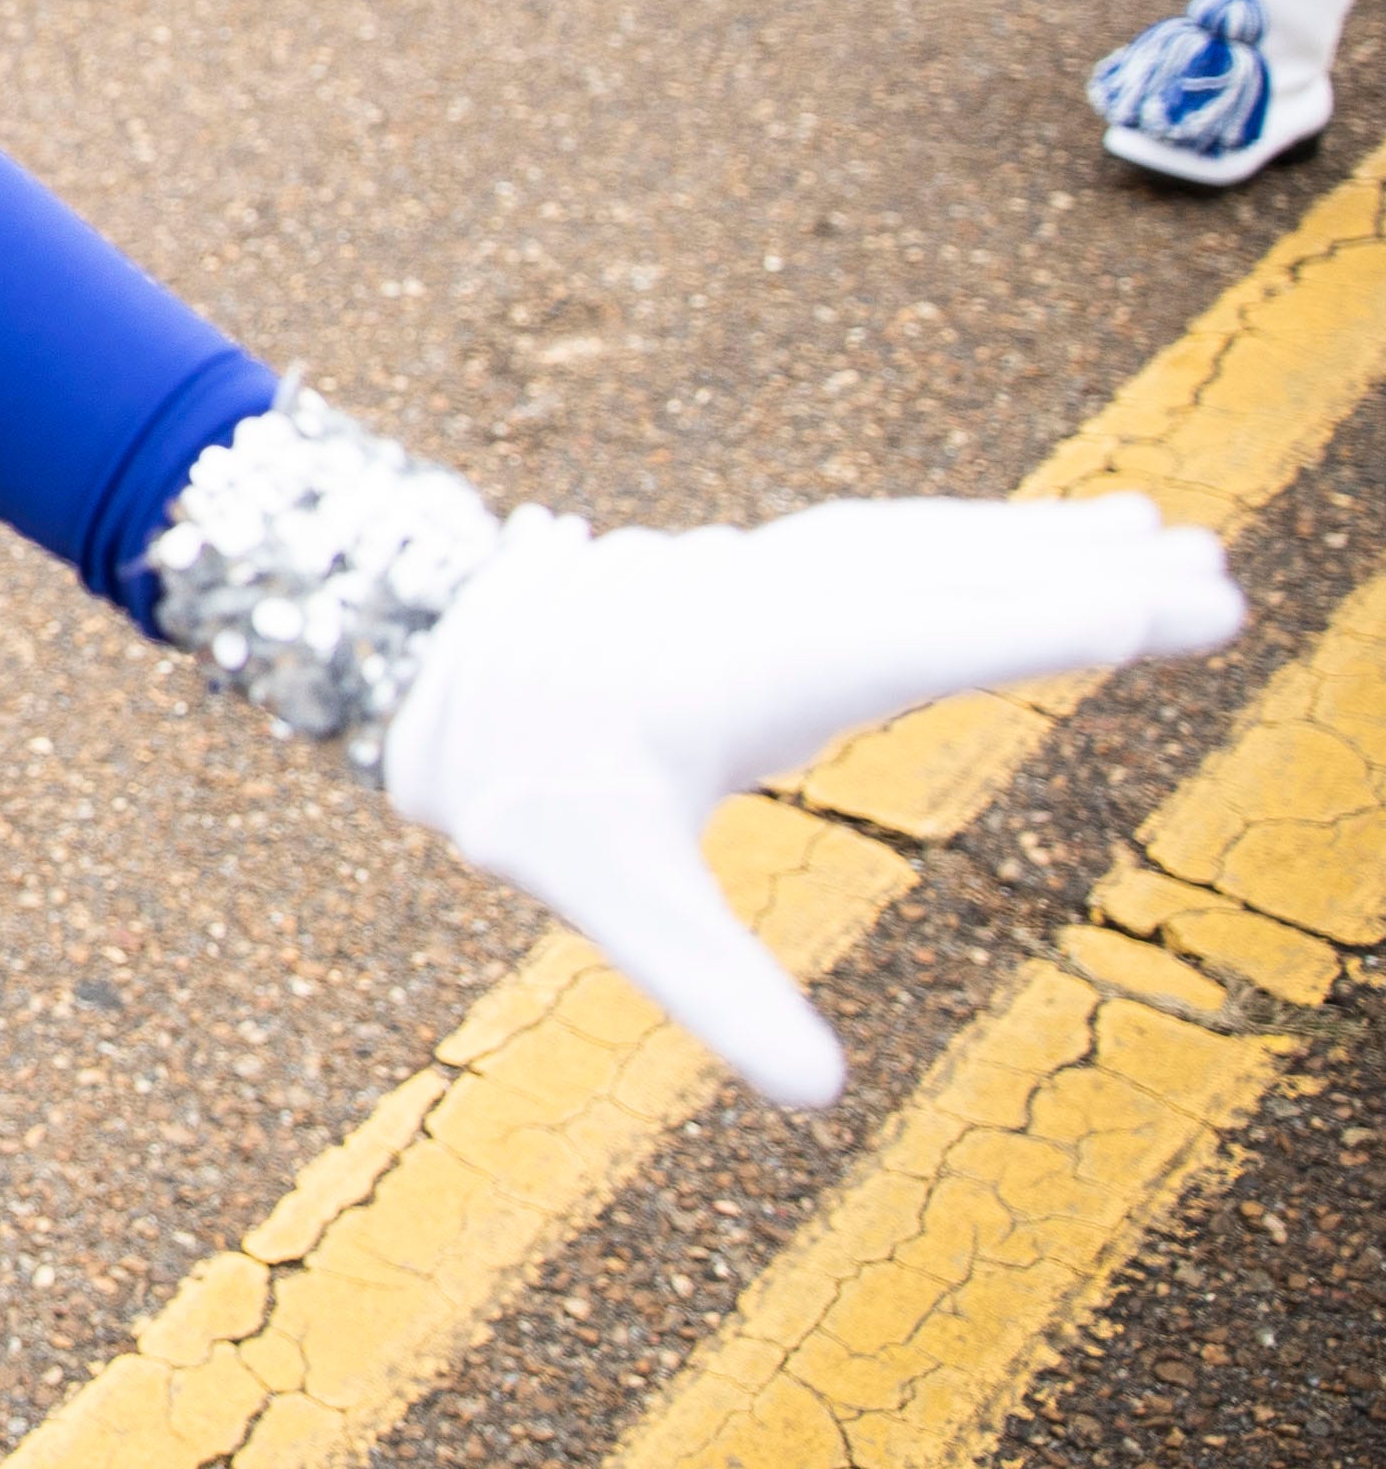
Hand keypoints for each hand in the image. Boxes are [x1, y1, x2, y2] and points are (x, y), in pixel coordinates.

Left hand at [385, 491, 1239, 1104]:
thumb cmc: (518, 783)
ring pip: (924, 543)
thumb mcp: (613, 898)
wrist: (410, 657)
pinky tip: (1003, 546)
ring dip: (1034, 540)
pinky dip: (962, 536)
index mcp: (768, 664)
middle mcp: (778, 600)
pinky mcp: (746, 574)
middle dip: (1087, 572)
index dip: (1058, 622)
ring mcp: (762, 575)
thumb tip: (819, 1098)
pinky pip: (883, 541)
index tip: (1171, 607)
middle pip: (958, 572)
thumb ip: (720, 990)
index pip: (944, 638)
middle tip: (1217, 572)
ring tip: (1152, 530)